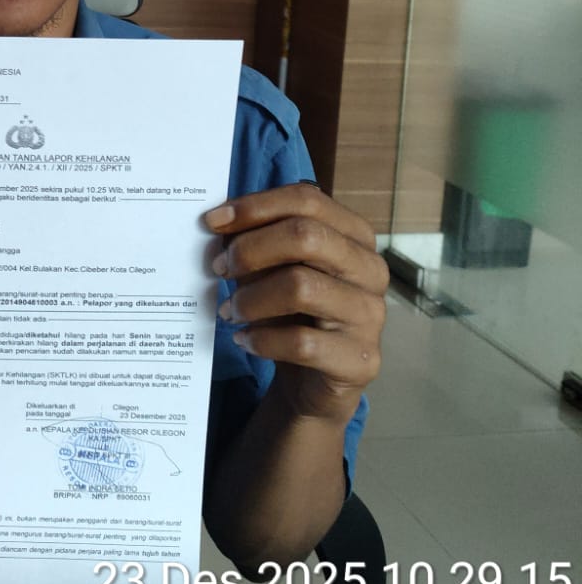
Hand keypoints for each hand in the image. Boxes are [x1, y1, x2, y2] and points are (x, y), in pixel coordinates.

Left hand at [206, 182, 387, 426]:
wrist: (314, 382)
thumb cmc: (294, 314)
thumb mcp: (273, 271)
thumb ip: (255, 243)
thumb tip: (219, 223)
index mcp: (354, 235)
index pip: (307, 201)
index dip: (255, 206)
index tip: (212, 221)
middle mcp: (370, 269)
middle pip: (305, 236)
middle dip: (250, 249)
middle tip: (219, 268)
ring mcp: (370, 315)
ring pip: (301, 288)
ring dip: (251, 298)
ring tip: (228, 311)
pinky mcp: (360, 360)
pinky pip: (302, 343)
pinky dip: (262, 340)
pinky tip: (245, 340)